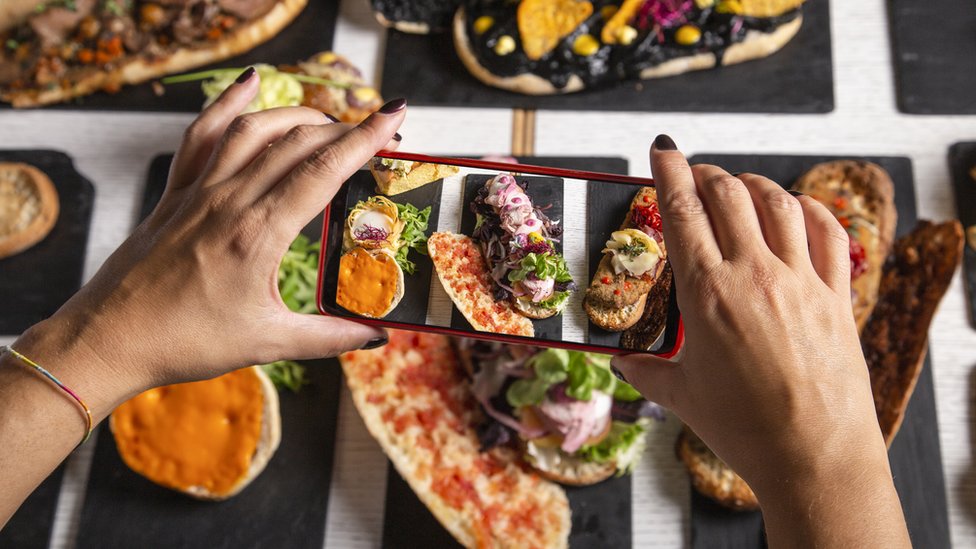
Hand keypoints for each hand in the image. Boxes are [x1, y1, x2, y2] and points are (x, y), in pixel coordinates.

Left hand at [16, 69, 402, 413]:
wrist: (109, 338)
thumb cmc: (184, 342)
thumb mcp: (267, 343)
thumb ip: (328, 336)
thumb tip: (377, 336)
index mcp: (257, 235)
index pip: (322, 171)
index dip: (364, 140)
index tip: (394, 119)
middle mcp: (228, 202)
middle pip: (295, 142)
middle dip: (344, 128)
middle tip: (378, 130)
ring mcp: (198, 192)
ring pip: (253, 128)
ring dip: (297, 115)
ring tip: (330, 119)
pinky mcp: (175, 193)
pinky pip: (203, 134)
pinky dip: (228, 102)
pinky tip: (251, 81)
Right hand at [613, 136, 908, 545]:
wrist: (812, 455)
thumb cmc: (743, 429)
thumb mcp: (681, 396)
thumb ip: (646, 371)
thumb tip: (621, 362)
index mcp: (708, 294)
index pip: (682, 211)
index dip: (669, 171)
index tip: (663, 149)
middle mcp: (754, 275)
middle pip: (729, 195)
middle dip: (707, 174)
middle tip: (695, 174)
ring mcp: (801, 281)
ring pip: (779, 204)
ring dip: (755, 184)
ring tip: (740, 184)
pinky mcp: (836, 296)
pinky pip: (830, 234)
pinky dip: (812, 210)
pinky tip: (798, 208)